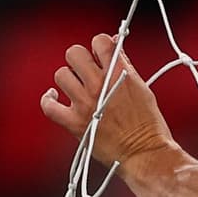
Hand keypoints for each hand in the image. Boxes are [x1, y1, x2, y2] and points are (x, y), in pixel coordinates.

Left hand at [41, 33, 171, 169]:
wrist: (145, 155)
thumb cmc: (149, 126)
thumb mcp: (142, 88)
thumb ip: (125, 65)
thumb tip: (114, 45)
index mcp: (119, 74)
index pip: (99, 41)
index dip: (100, 46)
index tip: (102, 56)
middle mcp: (99, 85)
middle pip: (74, 53)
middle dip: (81, 60)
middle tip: (88, 72)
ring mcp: (84, 104)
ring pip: (61, 75)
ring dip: (68, 80)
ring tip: (77, 89)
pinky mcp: (74, 123)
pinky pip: (49, 106)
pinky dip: (49, 100)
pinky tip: (54, 97)